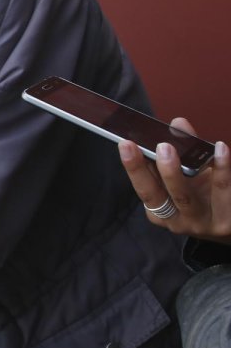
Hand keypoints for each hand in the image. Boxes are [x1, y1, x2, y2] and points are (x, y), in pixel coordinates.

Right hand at [119, 117, 230, 243]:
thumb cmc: (205, 195)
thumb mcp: (187, 177)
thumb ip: (181, 150)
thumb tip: (178, 124)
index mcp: (159, 211)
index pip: (143, 188)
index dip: (133, 168)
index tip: (126, 144)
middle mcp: (175, 220)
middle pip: (157, 196)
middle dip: (150, 170)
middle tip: (157, 146)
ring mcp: (199, 223)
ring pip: (184, 198)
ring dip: (176, 172)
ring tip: (173, 146)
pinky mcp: (225, 222)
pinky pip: (222, 191)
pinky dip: (221, 168)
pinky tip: (220, 149)